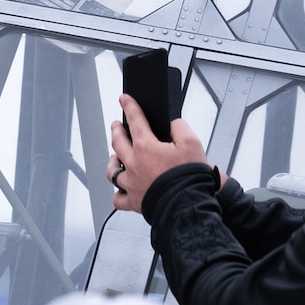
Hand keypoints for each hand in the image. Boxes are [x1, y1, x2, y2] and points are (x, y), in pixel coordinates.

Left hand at [106, 94, 207, 213]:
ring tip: (116, 157)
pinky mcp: (133, 201)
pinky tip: (120, 189)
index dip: (130, 107)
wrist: (187, 205)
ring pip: (113, 170)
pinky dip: (117, 193)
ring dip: (113, 161)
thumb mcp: (192, 143)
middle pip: (118, 143)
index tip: (124, 99)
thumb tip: (173, 124)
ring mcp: (131, 183)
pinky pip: (118, 198)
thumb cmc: (189, 177)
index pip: (135, 121)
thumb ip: (180, 128)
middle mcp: (134, 164)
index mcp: (146, 147)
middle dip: (116, 131)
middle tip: (116, 125)